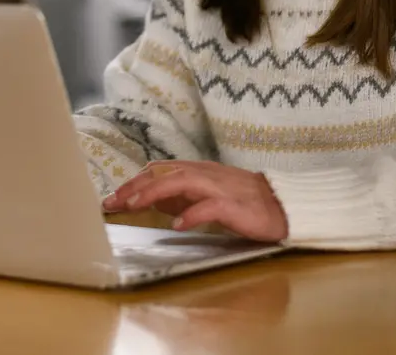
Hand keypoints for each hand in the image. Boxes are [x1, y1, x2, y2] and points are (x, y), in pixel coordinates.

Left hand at [102, 161, 288, 242]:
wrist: (283, 206)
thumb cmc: (243, 202)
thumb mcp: (206, 196)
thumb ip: (181, 196)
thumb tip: (152, 200)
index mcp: (198, 171)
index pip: (159, 171)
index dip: (134, 182)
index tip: (113, 197)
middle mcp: (206, 174)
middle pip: (165, 173)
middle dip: (136, 186)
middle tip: (113, 202)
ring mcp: (221, 188)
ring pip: (183, 182)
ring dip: (155, 192)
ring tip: (135, 205)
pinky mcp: (236, 206)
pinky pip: (211, 207)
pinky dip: (192, 214)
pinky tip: (177, 224)